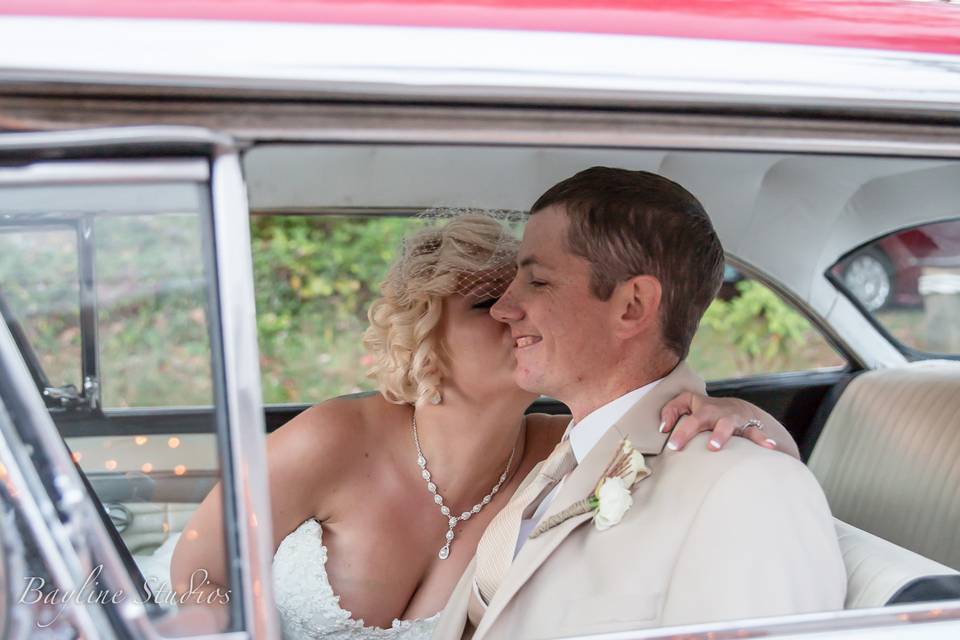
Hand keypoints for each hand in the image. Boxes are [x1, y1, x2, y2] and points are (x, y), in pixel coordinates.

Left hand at [658, 392, 799, 458]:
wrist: (735, 408)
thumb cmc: (703, 409)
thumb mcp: (685, 403)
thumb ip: (670, 412)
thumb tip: (663, 428)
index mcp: (702, 410)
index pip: (689, 420)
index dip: (681, 432)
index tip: (674, 447)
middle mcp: (718, 413)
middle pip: (710, 420)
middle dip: (710, 432)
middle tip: (710, 447)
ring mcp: (734, 420)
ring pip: (732, 426)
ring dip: (727, 435)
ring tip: (719, 447)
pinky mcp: (749, 428)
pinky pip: (757, 434)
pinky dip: (764, 440)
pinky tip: (771, 447)